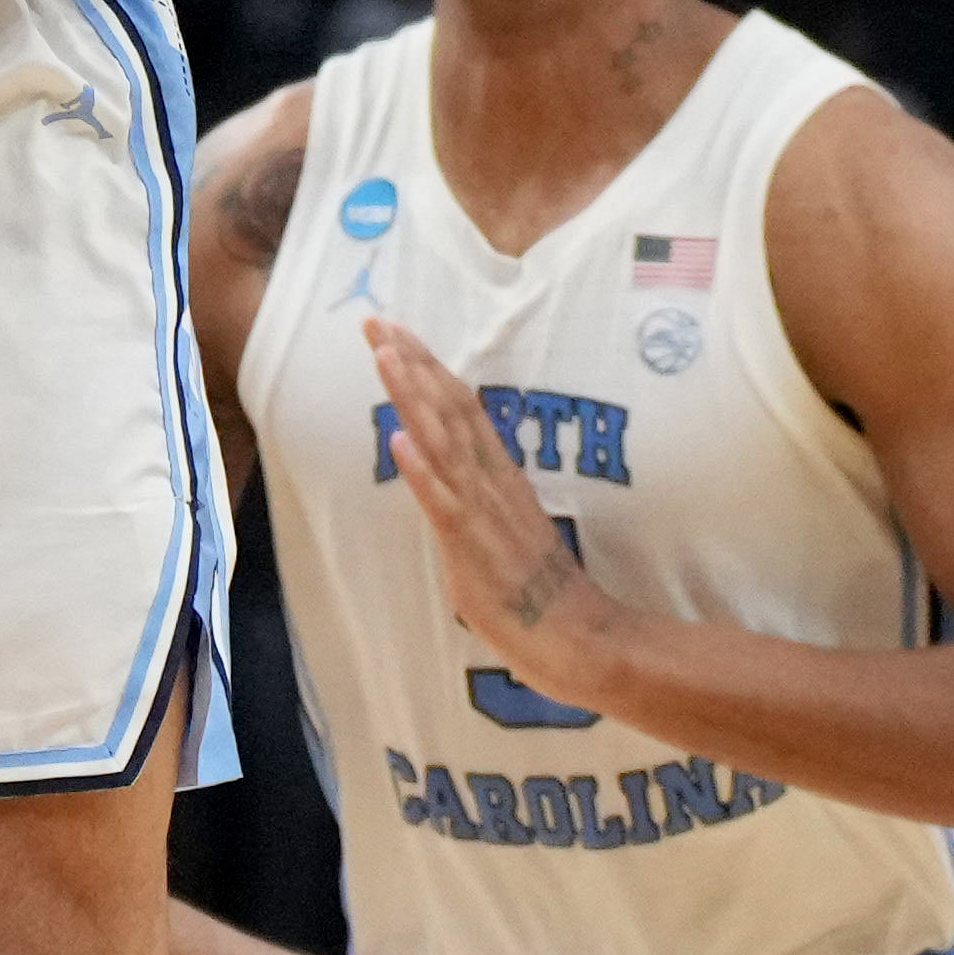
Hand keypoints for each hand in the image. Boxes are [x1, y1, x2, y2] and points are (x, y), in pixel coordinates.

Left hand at [367, 317, 641, 710]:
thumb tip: (432, 455)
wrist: (576, 635)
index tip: (395, 330)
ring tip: (385, 356)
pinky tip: (400, 441)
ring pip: (443, 442)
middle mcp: (490, 480)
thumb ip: (473, 488)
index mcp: (497, 473)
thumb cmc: (533, 586)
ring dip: (412, 398)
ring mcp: (482, 510)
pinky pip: (445, 504)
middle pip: (448, 409)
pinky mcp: (473, 546)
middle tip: (377, 319)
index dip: (427, 365)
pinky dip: (423, 471)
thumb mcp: (501, 522)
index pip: (460, 406)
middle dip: (411, 363)